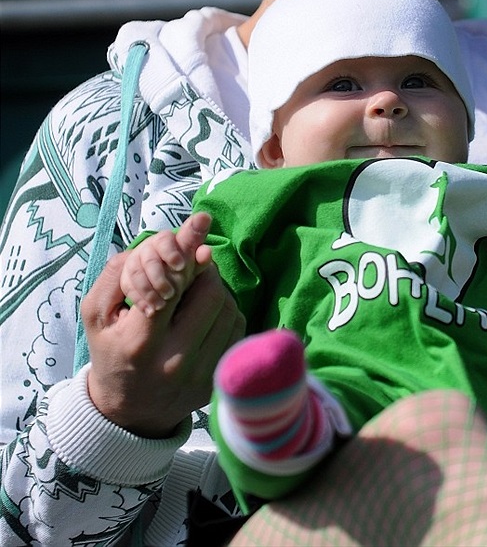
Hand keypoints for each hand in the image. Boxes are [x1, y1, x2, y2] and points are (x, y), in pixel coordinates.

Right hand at [82, 212, 245, 436]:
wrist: (128, 412)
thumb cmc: (111, 351)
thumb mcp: (97, 313)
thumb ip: (120, 273)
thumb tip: (165, 243)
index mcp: (140, 343)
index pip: (173, 288)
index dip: (188, 254)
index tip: (201, 225)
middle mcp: (174, 362)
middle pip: (210, 295)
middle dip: (203, 271)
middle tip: (193, 266)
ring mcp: (201, 375)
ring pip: (229, 310)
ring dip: (217, 290)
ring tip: (197, 291)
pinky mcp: (218, 381)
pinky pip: (238, 330)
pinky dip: (227, 312)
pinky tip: (209, 314)